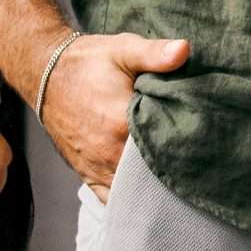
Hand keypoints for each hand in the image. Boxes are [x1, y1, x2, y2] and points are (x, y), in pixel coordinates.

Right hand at [37, 30, 191, 197]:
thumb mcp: (122, 49)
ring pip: (134, 193)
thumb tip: (184, 49)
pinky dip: (131, 201)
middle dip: (177, 173)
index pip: (166, 149)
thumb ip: (154, 53)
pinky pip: (112, 200)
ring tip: (180, 184)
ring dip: (155, 191)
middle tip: (199, 167)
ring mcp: (96, 167)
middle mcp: (108, 152)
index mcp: (121, 124)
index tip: (206, 147)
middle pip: (153, 176)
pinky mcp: (87, 174)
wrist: (44, 73)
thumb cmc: (87, 61)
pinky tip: (150, 198)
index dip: (189, 151)